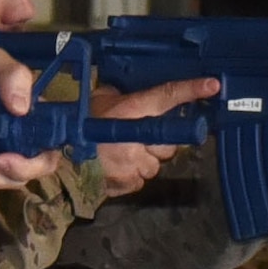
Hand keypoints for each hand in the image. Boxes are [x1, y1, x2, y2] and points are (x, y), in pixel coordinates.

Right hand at [88, 76, 220, 196]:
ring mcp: (134, 164)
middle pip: (169, 141)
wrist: (54, 161)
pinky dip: (134, 173)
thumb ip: (124, 99)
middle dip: (158, 140)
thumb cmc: (75, 126)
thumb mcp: (98, 101)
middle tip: (136, 136)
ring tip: (121, 153)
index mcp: (128, 111)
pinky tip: (116, 166)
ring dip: (145, 158)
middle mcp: (136, 138)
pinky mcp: (130, 183)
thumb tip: (145, 97)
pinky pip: (143, 178)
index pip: (165, 97)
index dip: (190, 91)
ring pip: (157, 162)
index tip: (213, 85)